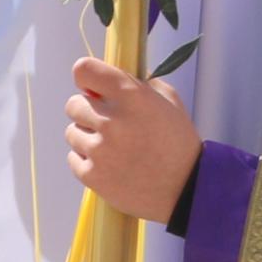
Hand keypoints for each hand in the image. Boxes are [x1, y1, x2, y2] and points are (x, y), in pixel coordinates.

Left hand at [66, 56, 202, 225]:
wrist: (189, 190)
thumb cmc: (178, 144)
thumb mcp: (169, 103)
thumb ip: (138, 85)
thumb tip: (107, 80)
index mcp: (132, 97)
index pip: (84, 70)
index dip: (86, 78)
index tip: (92, 89)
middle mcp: (112, 121)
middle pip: (73, 104)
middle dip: (88, 112)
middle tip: (110, 125)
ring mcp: (100, 150)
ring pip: (72, 132)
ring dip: (89, 138)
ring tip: (116, 150)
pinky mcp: (92, 175)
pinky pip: (73, 158)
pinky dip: (88, 162)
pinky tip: (112, 166)